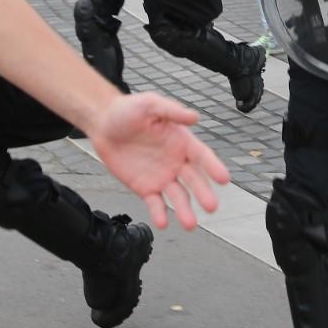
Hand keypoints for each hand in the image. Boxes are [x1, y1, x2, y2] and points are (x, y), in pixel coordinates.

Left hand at [88, 93, 229, 229]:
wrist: (103, 124)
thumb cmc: (128, 110)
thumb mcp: (150, 104)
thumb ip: (172, 111)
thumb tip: (195, 117)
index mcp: (182, 141)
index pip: (202, 156)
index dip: (213, 167)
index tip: (224, 179)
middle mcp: (176, 161)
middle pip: (194, 180)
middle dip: (203, 193)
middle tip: (211, 206)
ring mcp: (162, 176)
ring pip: (178, 196)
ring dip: (185, 210)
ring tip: (190, 224)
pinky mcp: (145, 188)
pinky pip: (155, 203)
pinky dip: (159, 213)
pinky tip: (162, 222)